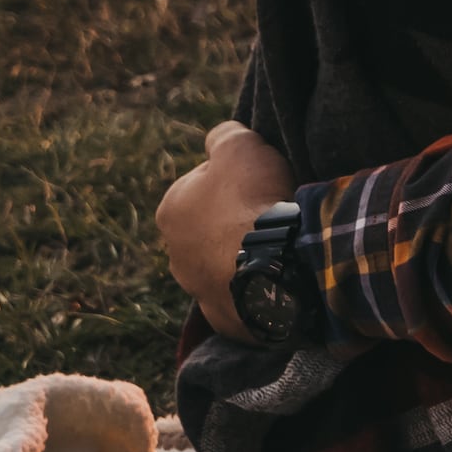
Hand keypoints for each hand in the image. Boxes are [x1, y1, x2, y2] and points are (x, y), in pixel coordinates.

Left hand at [158, 120, 296, 341]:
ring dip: (245, 255)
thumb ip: (224, 134)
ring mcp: (197, 290)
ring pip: (224, 263)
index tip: (261, 181)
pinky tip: (277, 274)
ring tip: (280, 245)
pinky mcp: (224, 317)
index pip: (204, 184)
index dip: (237, 178)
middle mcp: (174, 253)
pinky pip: (241, 294)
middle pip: (211, 226)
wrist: (274, 262)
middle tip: (272, 212)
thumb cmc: (252, 200)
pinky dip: (255, 285)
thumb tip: (220, 136)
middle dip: (236, 220)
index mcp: (171, 210)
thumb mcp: (239, 146)